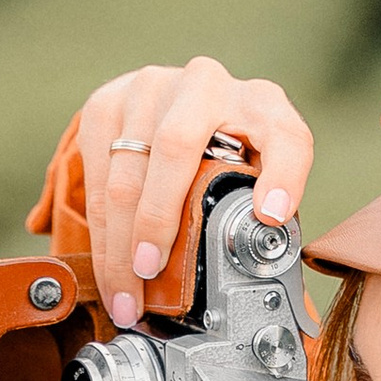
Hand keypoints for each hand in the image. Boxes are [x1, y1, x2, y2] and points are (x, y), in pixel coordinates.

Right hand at [78, 57, 313, 325]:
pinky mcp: (108, 104)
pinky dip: (101, 233)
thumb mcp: (258, 175)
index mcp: (262, 104)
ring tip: (126, 295)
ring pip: (128, 169)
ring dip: (120, 243)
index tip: (273, 216)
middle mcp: (207, 84)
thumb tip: (258, 273)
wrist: (175, 107)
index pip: (283, 134)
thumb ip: (261, 211)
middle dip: (158, 219)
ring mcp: (152, 87)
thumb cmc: (224, 154)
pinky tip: (108, 272)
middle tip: (151, 271)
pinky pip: (97, 174)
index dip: (282, 174)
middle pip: (177, 147)